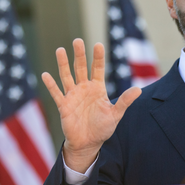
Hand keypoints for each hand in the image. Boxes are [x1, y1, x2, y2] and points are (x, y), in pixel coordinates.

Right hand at [41, 39, 141, 171]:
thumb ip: (125, 101)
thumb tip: (138, 89)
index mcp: (97, 88)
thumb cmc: (103, 128)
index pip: (97, 69)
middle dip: (79, 55)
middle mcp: (84, 88)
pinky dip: (51, 85)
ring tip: (60, 50)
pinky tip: (45, 75)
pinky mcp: (64, 106)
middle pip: (80, 68)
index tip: (98, 44)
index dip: (98, 57)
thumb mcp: (116, 114)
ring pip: (66, 76)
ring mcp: (73, 96)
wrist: (88, 144)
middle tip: (77, 41)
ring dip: (63, 64)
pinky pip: (56, 94)